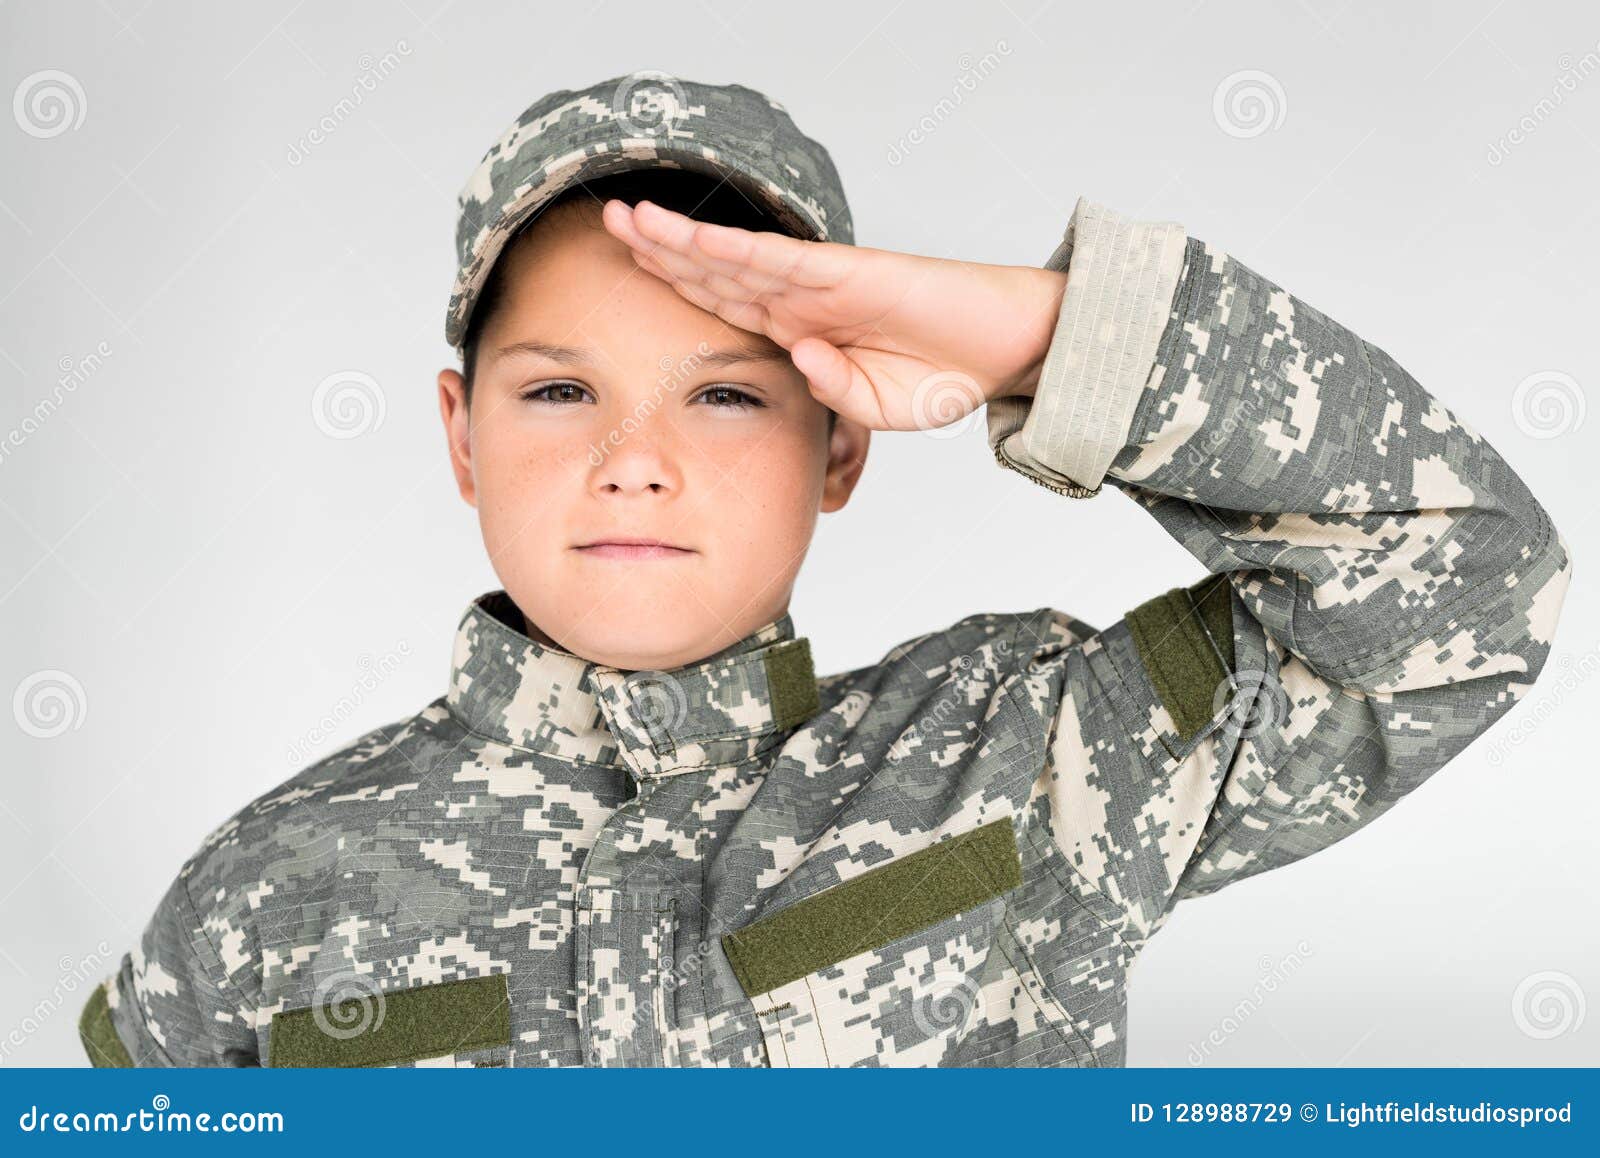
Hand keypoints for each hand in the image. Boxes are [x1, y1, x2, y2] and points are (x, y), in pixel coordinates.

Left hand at [601, 199, 1067, 432]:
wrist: (1004, 349)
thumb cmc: (942, 374)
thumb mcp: (873, 407)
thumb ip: (831, 388)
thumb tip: (797, 356)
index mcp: (802, 331)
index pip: (726, 306)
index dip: (677, 288)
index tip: (628, 275)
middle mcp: (803, 300)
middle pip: (716, 273)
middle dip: (658, 251)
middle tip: (605, 224)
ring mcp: (823, 283)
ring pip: (736, 259)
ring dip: (681, 240)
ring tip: (629, 218)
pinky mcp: (852, 273)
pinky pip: (783, 261)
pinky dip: (737, 251)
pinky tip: (694, 239)